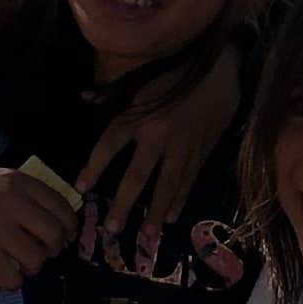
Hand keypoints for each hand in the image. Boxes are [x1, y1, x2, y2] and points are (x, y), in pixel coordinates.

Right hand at [0, 165, 73, 288]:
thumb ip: (20, 193)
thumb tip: (47, 217)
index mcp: (18, 183)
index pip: (61, 205)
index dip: (69, 225)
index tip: (65, 235)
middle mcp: (15, 205)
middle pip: (55, 234)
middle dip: (54, 248)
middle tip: (41, 252)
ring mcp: (0, 231)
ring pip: (37, 259)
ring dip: (31, 266)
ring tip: (17, 263)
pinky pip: (13, 279)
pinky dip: (11, 282)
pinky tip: (2, 275)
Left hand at [83, 46, 242, 233]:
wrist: (221, 68)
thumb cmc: (176, 69)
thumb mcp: (140, 76)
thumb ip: (111, 91)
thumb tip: (83, 98)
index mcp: (138, 116)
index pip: (108, 146)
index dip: (93, 168)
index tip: (81, 187)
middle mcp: (157, 136)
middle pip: (136, 176)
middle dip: (124, 204)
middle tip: (112, 229)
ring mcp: (181, 146)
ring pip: (166, 185)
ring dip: (156, 212)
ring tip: (147, 236)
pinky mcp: (202, 150)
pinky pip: (188, 180)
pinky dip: (180, 199)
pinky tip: (173, 217)